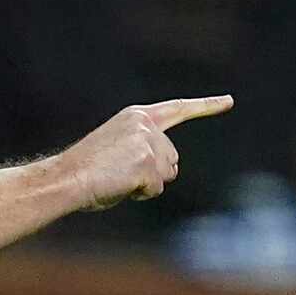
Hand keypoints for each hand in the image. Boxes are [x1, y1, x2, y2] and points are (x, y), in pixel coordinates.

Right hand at [61, 97, 233, 209]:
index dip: (206, 105)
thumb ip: (143, 149)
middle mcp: (146, 125)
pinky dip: (140, 193)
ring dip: (147, 183)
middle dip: (155, 172)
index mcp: (137, 116)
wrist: (66, 177)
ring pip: (167, 174)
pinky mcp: (148, 163)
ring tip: (118, 179)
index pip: (178, 108)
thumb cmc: (85, 169)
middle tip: (121, 174)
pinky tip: (120, 186)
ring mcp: (149, 143)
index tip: (229, 101)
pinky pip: (155, 188)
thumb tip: (168, 171)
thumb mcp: (116, 146)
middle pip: (172, 158)